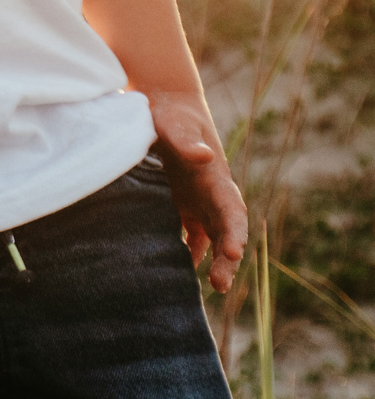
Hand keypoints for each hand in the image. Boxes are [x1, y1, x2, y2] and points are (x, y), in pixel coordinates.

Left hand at [149, 91, 245, 292]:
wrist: (164, 108)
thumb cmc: (171, 115)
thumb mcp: (176, 124)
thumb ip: (187, 140)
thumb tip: (204, 156)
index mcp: (216, 178)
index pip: (232, 210)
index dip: (234, 232)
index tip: (232, 252)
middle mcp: (212, 195)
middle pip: (226, 232)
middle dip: (228, 259)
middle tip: (220, 284)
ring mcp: (198, 203)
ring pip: (210, 239)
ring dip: (210, 263)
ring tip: (204, 289)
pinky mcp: (180, 206)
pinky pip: (188, 236)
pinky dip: (185, 253)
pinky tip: (175, 275)